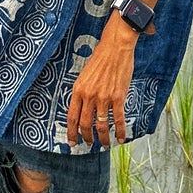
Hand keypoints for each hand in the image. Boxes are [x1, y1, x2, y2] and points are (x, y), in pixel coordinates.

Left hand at [67, 22, 136, 146]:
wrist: (115, 47)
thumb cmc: (101, 58)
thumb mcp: (85, 75)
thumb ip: (83, 92)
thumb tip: (83, 108)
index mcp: (78, 89)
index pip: (71, 117)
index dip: (71, 132)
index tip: (72, 142)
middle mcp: (89, 95)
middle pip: (85, 124)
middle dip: (86, 137)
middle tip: (89, 143)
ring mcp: (103, 97)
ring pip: (101, 125)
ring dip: (103, 138)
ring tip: (105, 144)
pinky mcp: (118, 97)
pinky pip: (118, 119)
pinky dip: (119, 131)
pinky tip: (121, 138)